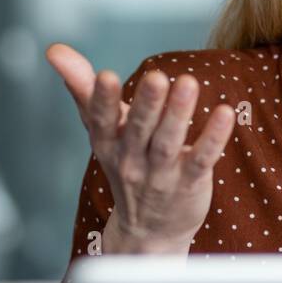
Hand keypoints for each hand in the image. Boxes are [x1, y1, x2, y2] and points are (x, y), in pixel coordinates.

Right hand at [46, 43, 235, 253]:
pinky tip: (225, 114)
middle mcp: (131, 160)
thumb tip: (55, 50)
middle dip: (147, 104)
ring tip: (188, 83)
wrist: (147, 232)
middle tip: (156, 76)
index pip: (102, 120)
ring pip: (168, 143)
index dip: (102, 99)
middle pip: (139, 130)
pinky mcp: (190, 183)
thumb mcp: (101, 130)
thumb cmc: (125, 165)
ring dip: (179, 114)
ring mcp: (161, 174)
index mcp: (108, 143)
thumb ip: (82, 88)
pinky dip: (213, 138)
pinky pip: (201, 159)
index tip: (104, 75)